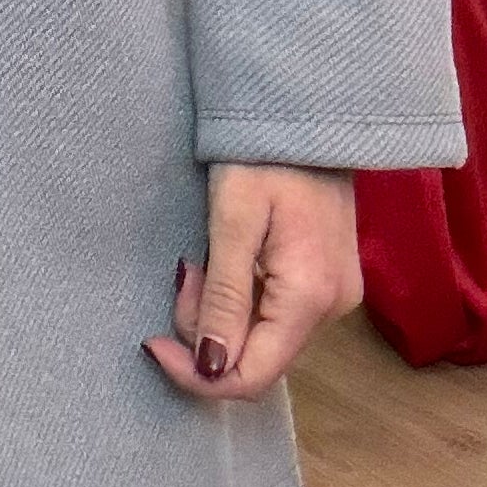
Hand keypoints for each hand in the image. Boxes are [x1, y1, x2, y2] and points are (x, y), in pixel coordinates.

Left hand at [143, 162, 363, 401]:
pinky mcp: (327, 280)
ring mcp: (334, 295)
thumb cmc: (263, 155)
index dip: (197, 374)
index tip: (152, 342)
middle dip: (205, 332)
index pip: (253, 377)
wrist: (306, 109)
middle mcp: (332, 308)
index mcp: (310, 297)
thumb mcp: (232, 221)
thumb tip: (211, 369)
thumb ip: (224, 298)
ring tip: (200, 260)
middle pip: (256, 358)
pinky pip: (275, 313)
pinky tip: (224, 261)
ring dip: (220, 313)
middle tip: (183, 272)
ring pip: (263, 337)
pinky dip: (240, 299)